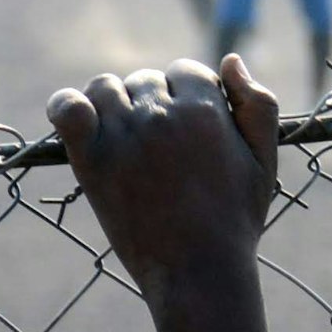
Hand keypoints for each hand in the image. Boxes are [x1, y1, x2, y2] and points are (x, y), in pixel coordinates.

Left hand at [48, 55, 281, 295]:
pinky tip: (80, 122)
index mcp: (207, 111)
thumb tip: (231, 59)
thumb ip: (258, 105)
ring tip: (127, 140)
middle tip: (162, 149)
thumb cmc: (235, 220)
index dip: (190, 97)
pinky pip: (66, 107)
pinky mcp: (91, 158)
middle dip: (154, 104)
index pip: (187, 71)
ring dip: (115, 105)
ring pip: (106, 88)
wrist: (198, 271)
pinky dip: (68, 107)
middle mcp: (162, 115)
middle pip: (146, 80)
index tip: (191, 130)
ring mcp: (124, 135)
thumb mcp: (265, 162)